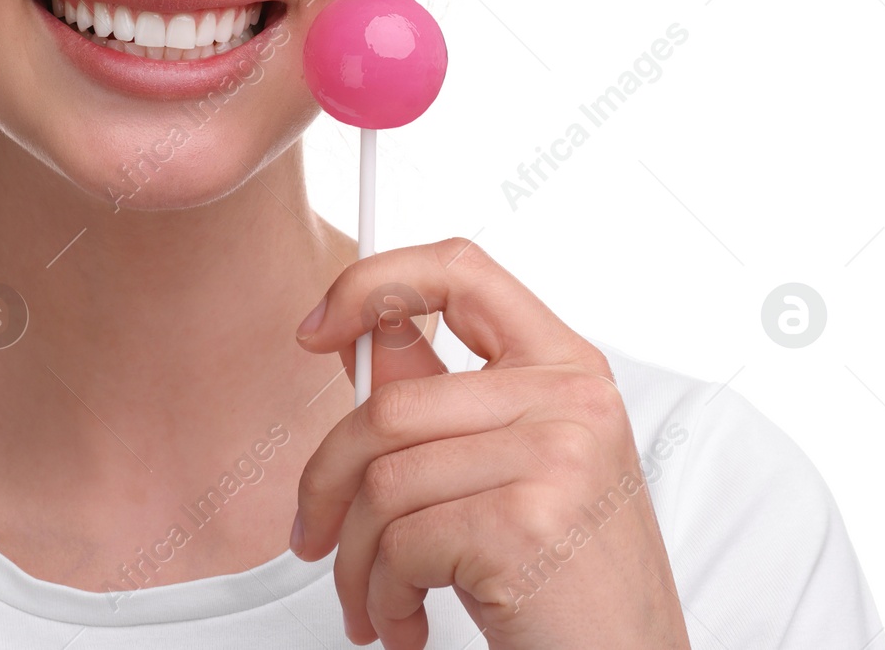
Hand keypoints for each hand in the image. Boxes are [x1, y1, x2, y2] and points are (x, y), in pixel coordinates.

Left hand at [291, 237, 691, 649]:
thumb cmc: (566, 580)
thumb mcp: (513, 469)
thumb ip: (441, 400)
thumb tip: (354, 336)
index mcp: (567, 366)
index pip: (459, 269)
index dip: (373, 281)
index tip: (317, 326)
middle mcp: (571, 398)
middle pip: (388, 407)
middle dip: (326, 484)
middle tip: (313, 536)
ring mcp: (556, 456)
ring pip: (383, 484)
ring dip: (356, 562)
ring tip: (376, 601)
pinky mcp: (527, 523)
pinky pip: (400, 543)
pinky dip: (384, 595)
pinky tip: (408, 622)